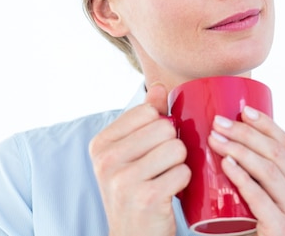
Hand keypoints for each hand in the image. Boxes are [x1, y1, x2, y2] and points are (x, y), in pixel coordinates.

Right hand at [89, 84, 190, 235]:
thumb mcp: (131, 153)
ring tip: (165, 179)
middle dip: (172, 146)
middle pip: (164, 127)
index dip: (160, 127)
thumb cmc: (135, 191)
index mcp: (100, 144)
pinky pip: (183, 172)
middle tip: (161, 167)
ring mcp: (124, 180)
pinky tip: (169, 193)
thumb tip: (160, 87)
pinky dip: (183, 183)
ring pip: (177, 148)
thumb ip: (144, 118)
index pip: (147, 111)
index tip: (151, 149)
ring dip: (179, 165)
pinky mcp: (147, 197)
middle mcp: (106, 160)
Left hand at [207, 107, 284, 235]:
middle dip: (246, 134)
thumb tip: (216, 133)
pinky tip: (226, 165)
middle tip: (217, 123)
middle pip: (276, 154)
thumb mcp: (251, 195)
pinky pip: (262, 199)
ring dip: (240, 150)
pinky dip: (243, 179)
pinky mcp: (281, 230)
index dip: (266, 124)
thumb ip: (245, 171)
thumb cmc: (244, 226)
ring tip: (215, 139)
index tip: (243, 110)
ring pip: (269, 171)